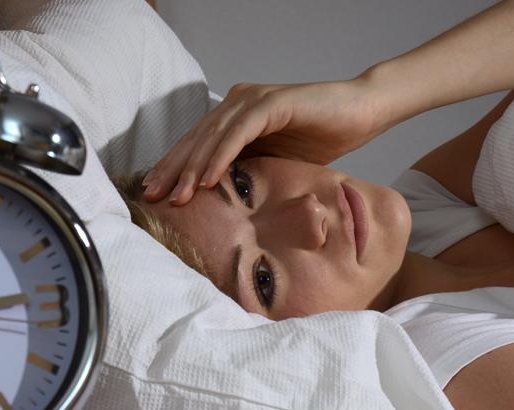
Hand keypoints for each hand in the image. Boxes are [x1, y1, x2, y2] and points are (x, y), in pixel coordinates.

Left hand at [141, 77, 389, 205]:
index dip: (174, 168)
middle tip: (151, 196)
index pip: (197, 144)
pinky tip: (208, 179)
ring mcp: (254, 100)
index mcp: (235, 116)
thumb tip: (223, 205)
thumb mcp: (277, 162)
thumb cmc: (322, 139)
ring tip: (177, 196)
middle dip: (173, 169)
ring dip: (193, 168)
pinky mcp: (272, 103)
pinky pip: (239, 133)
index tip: (154, 195)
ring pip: (213, 136)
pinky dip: (222, 156)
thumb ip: (249, 172)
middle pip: (197, 139)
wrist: (362, 113)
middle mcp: (239, 102)